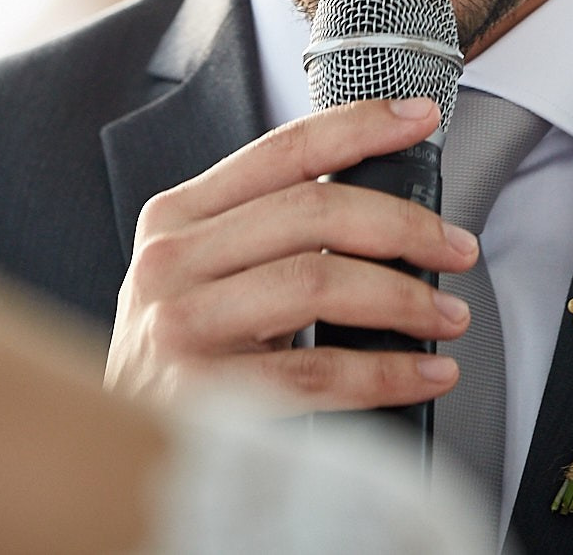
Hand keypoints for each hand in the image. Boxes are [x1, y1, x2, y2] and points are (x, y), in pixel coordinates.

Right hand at [105, 95, 480, 410]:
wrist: (117, 453)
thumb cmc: (178, 354)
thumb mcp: (201, 274)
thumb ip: (265, 232)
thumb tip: (382, 211)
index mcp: (176, 217)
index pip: (280, 152)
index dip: (357, 127)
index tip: (417, 119)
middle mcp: (169, 262)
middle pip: (312, 213)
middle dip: (403, 225)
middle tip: (455, 247)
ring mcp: (179, 326)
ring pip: (319, 283)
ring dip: (404, 298)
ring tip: (447, 316)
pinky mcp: (201, 394)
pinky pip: (318, 371)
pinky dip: (387, 372)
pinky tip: (424, 372)